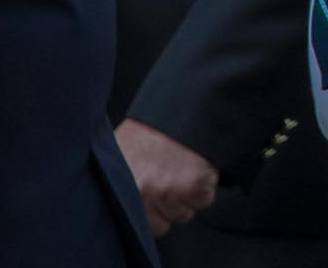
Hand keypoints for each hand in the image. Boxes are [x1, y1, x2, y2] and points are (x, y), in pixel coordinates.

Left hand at [115, 118, 219, 238]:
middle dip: (167, 206)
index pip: (135, 224)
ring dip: (187, 196)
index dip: (147, 211)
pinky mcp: (195, 185)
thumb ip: (122, 181)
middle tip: (169, 178)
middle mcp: (142, 193)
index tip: (152, 198)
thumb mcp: (122, 151)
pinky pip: (204, 200)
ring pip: (184, 214)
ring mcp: (169, 191)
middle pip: (161, 224)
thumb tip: (125, 201)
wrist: (186, 102)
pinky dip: (206, 186)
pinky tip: (197, 166)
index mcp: (121, 186)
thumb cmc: (153, 125)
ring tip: (182, 168)